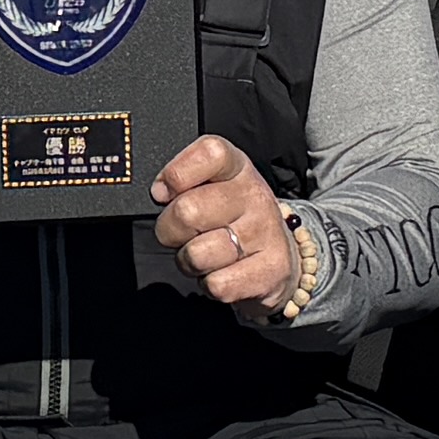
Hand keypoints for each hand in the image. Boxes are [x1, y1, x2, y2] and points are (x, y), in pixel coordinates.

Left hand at [149, 136, 298, 315]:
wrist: (280, 258)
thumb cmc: (233, 219)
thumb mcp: (213, 187)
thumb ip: (184, 181)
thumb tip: (159, 192)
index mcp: (238, 168)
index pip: (209, 153)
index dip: (176, 175)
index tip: (163, 193)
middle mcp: (255, 195)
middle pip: (187, 211)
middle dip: (170, 230)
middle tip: (182, 234)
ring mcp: (266, 233)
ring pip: (197, 254)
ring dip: (189, 262)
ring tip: (205, 254)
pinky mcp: (271, 271)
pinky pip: (216, 284)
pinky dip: (210, 284)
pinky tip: (223, 272)